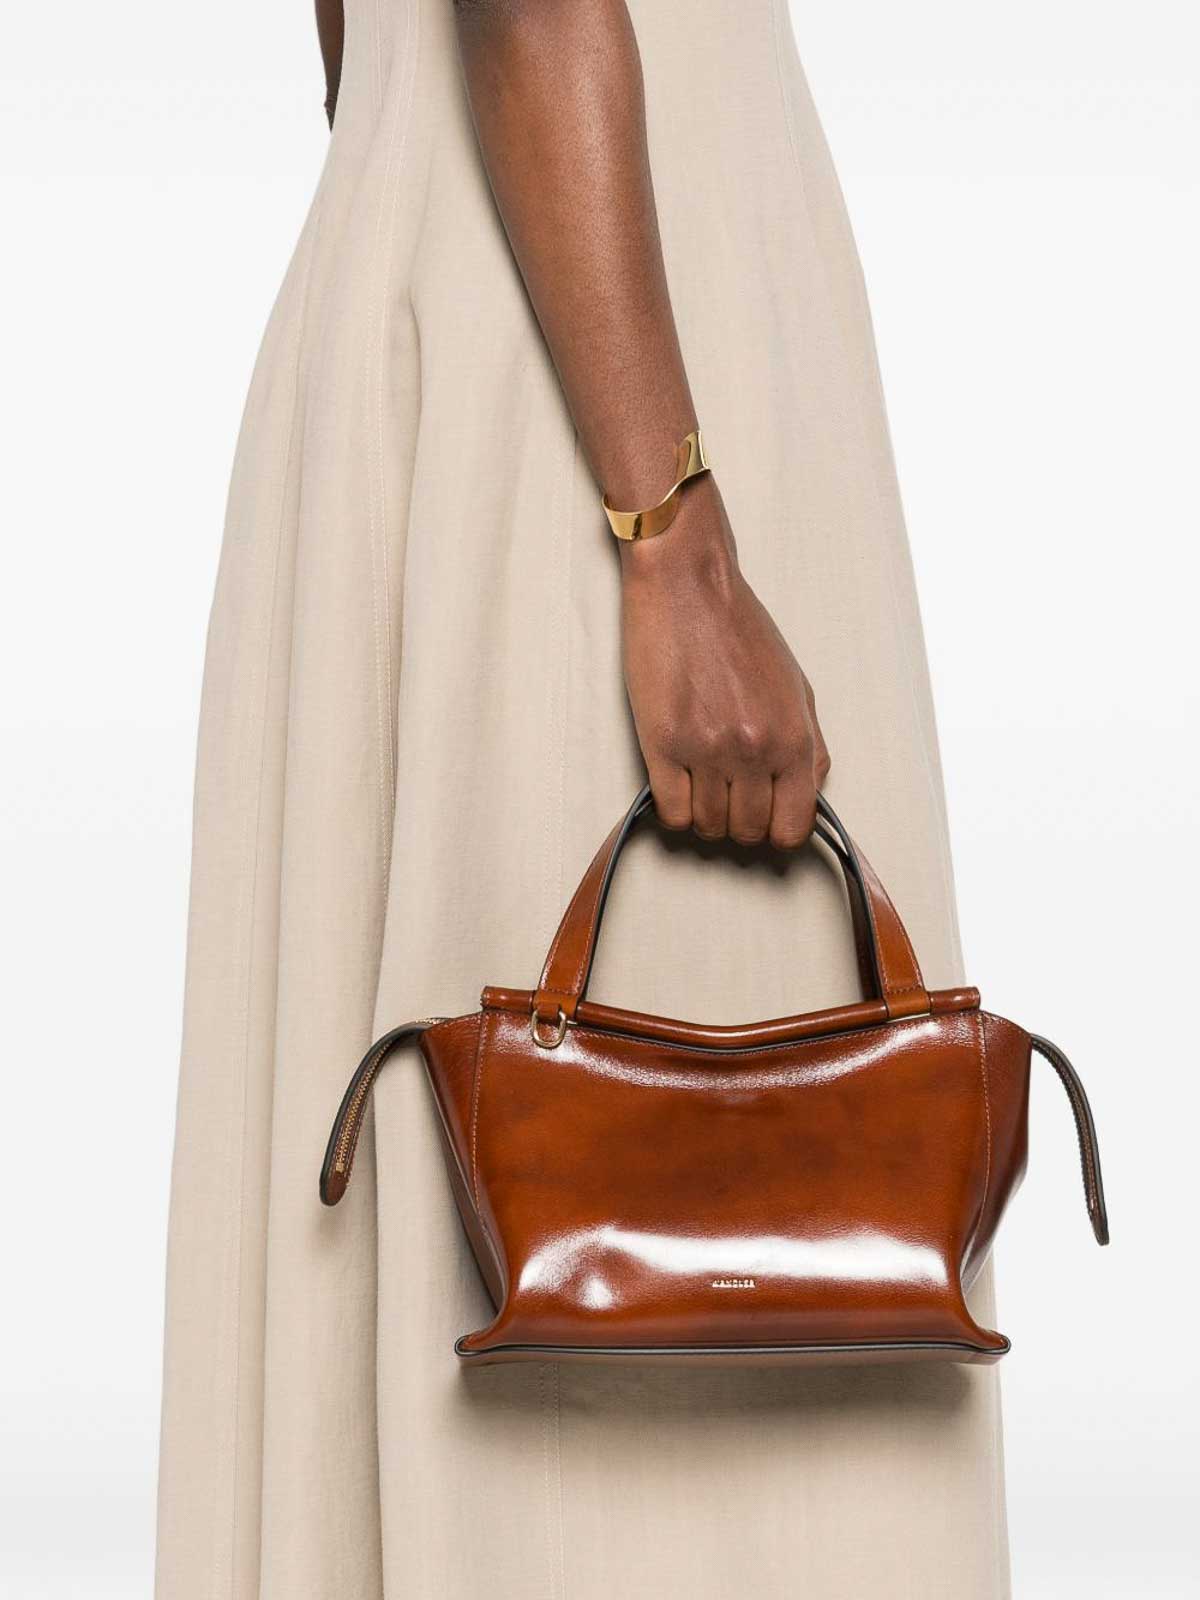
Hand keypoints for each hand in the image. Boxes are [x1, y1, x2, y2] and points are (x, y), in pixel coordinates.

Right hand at [620, 478, 829, 848]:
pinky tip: (676, 782)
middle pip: (748, 832)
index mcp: (794, 738)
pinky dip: (674, 808)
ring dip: (704, 814)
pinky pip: (671, 812)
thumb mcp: (797, 687)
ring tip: (700, 784)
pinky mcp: (662, 743)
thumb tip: (806, 794)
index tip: (764, 818)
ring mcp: (706, 750)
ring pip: (707, 825)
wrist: (688, 587)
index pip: (793, 826)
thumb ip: (808, 745)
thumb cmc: (740, 631)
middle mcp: (754, 750)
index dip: (778, 831)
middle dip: (738, 823)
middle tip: (727, 797)